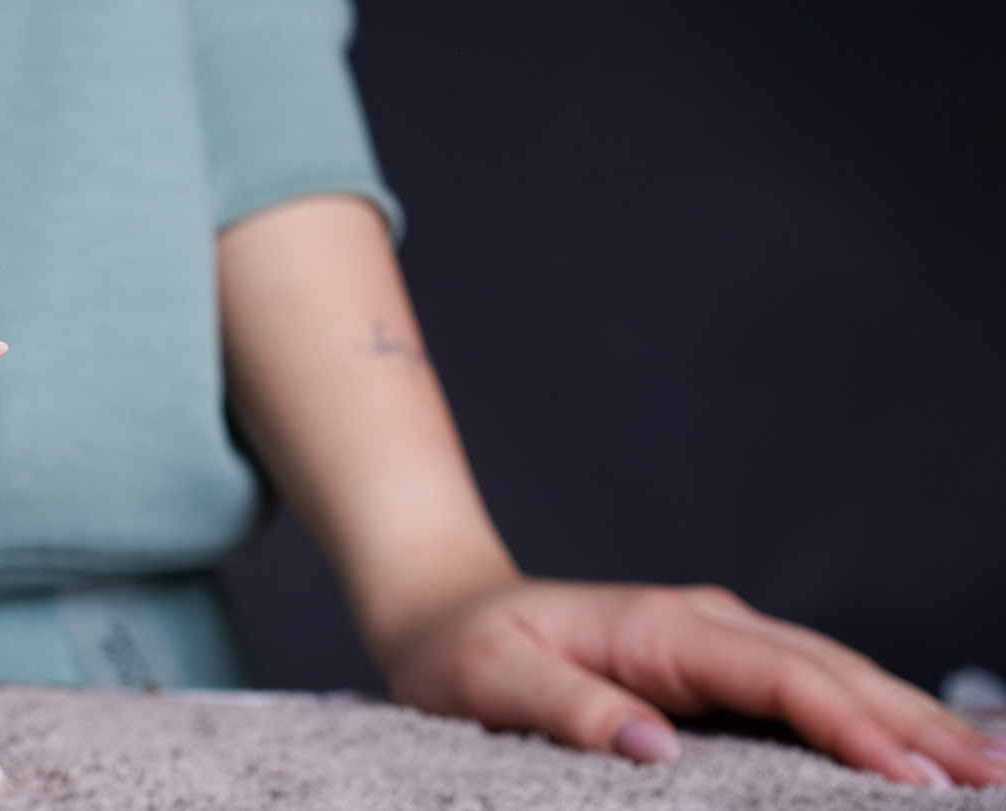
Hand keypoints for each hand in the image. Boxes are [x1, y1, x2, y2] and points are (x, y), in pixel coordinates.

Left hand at [382, 576, 1005, 787]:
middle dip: (916, 722)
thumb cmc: (461, 652)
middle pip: (832, 670)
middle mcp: (704, 625)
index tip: (913, 774)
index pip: (779, 675)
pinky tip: (924, 748)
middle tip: (996, 777)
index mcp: (660, 626)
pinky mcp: (719, 669)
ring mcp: (718, 643)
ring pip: (835, 676)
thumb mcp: (491, 682)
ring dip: (913, 719)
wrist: (441, 613)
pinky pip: (811, 691)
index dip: (851, 724)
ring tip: (991, 765)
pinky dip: (875, 716)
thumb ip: (568, 711)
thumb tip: (656, 749)